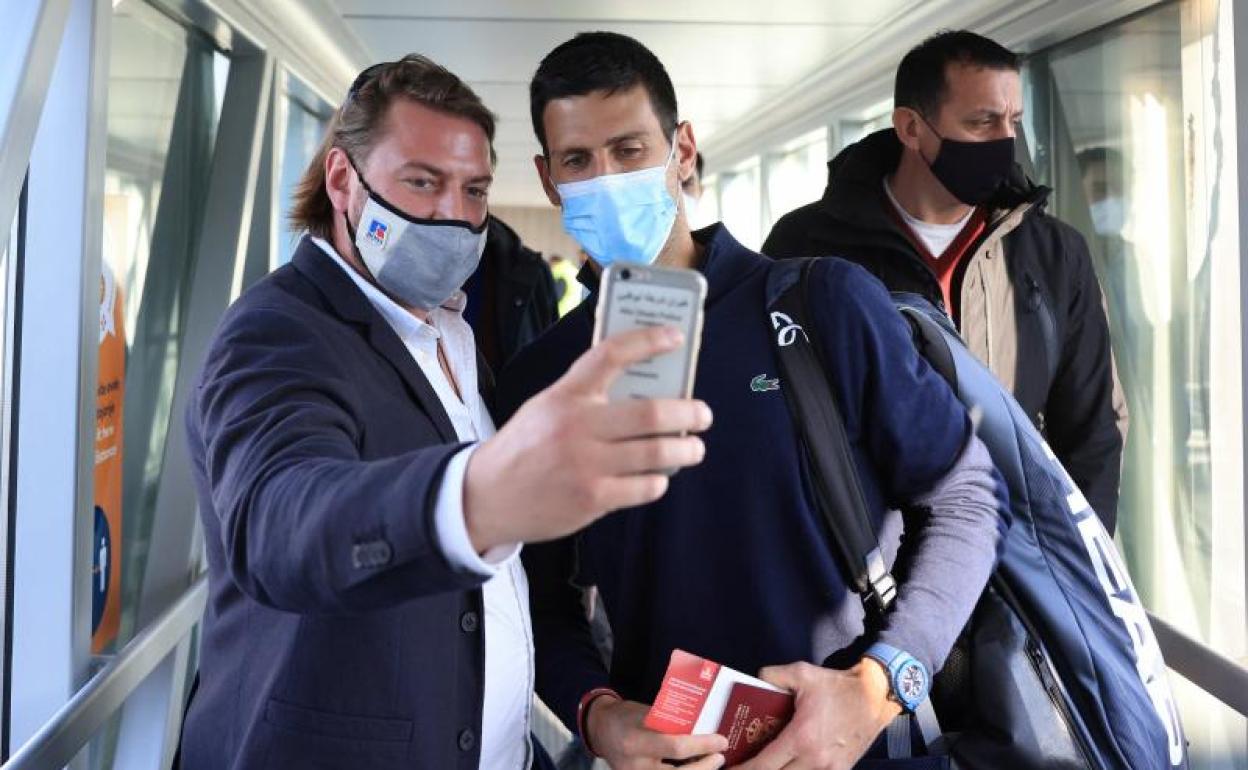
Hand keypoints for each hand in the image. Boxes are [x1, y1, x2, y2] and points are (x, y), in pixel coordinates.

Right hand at [464, 325, 712, 550]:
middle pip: (651, 412)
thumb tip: (647, 392)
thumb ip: (588, 398)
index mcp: (565, 396)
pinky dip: (659, 480)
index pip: (610, 355)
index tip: (676, 336)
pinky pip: (645, 486)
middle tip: (703, 414)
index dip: (648, 341)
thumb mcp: (546, 408)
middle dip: (689, 412)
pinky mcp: (592, 499)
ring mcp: (586, 465)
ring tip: (693, 448)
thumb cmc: (525, 447)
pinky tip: (657, 476)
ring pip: (657, 453)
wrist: (486, 497)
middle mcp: (576, 426)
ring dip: (686, 450)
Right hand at [586, 697, 726, 768]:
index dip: (702, 745)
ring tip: (711, 765)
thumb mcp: (646, 713)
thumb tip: (702, 728)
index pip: (675, 747)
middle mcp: (635, 765)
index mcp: (636, 741)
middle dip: (704, 768)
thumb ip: (670, 723)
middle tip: (720, 757)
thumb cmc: (626, 716)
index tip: (721, 740)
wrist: (600, 730)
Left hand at [736, 660, 899, 769]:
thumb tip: (755, 680)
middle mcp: (814, 760)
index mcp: (801, 738)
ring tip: (767, 764)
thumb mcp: (802, 673)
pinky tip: (789, 765)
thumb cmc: (838, 687)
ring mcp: (830, 769)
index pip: (764, 765)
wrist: (876, 696)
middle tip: (744, 766)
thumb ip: (773, 676)